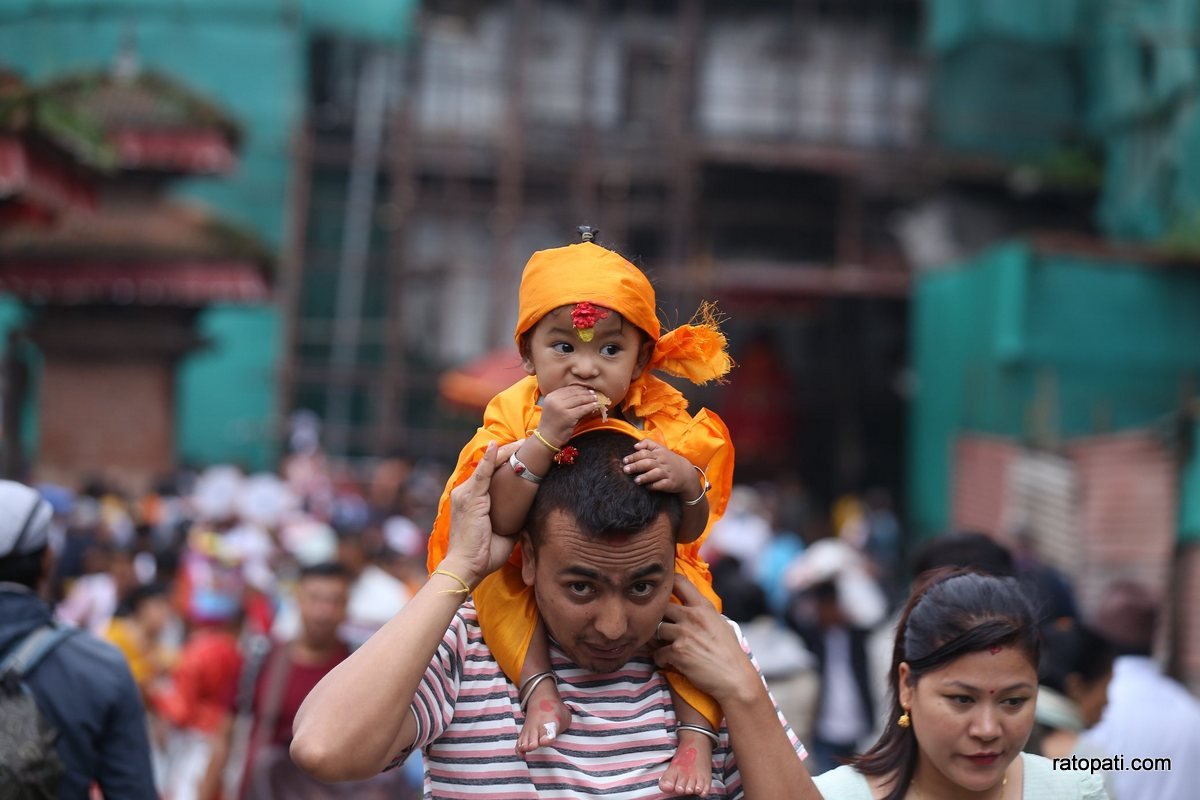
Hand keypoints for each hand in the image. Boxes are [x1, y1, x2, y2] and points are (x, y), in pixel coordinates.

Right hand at [441, 441, 520, 585]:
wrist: (466, 567)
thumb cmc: (483, 554)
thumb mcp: (504, 531)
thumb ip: (513, 518)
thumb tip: (530, 513)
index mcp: (473, 500)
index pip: (491, 474)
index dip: (507, 462)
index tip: (525, 453)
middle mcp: (467, 493)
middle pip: (491, 466)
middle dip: (510, 453)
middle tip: (528, 442)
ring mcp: (467, 494)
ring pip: (489, 466)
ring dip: (506, 452)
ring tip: (523, 441)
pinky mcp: (470, 498)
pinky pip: (482, 474)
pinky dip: (489, 459)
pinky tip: (496, 445)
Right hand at [538, 385, 603, 443]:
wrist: (547, 438)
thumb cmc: (552, 424)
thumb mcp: (555, 408)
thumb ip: (564, 400)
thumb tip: (581, 393)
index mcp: (551, 396)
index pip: (568, 389)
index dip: (579, 388)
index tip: (587, 389)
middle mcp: (554, 400)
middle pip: (574, 393)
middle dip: (585, 393)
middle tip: (594, 393)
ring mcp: (561, 408)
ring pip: (579, 400)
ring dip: (589, 398)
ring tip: (596, 398)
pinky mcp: (568, 416)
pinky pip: (582, 409)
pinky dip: (590, 406)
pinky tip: (595, 406)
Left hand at [622, 439, 698, 494]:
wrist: (686, 474)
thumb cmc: (668, 461)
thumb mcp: (661, 449)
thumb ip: (648, 444)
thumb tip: (635, 446)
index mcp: (659, 453)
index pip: (645, 453)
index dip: (634, 456)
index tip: (624, 461)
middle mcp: (662, 462)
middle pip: (648, 462)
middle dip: (636, 466)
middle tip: (625, 470)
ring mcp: (667, 473)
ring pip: (655, 474)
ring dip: (645, 477)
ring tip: (636, 480)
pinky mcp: (670, 483)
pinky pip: (661, 485)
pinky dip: (654, 486)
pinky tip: (647, 487)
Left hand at [653, 575, 760, 704]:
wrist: (735, 678)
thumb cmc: (730, 654)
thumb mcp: (721, 624)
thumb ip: (704, 614)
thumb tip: (692, 607)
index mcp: (704, 607)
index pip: (679, 581)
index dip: (667, 586)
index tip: (663, 595)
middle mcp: (692, 616)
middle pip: (661, 606)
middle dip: (658, 617)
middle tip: (659, 628)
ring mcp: (684, 633)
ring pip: (656, 630)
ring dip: (656, 640)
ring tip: (662, 647)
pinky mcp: (677, 652)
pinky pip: (657, 653)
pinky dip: (660, 659)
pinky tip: (667, 663)